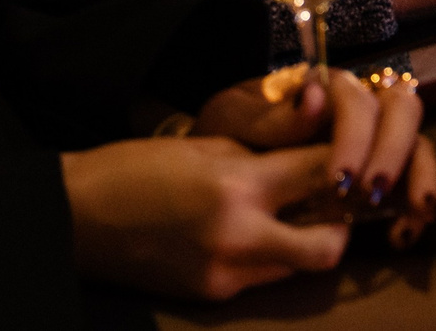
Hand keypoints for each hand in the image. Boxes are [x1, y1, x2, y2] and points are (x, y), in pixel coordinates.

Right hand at [69, 69, 435, 295]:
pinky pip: (263, 278)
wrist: (76, 217)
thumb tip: (321, 138)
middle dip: (341, 222)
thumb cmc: (136, 166)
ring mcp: (226, 276)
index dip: (349, 163)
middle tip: (333, 195)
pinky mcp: (213, 297)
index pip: (321, 175)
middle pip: (329, 245)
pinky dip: (270, 256)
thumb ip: (268, 147)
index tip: (359, 152)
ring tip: (291, 211)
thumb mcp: (207, 143)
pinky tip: (251, 231)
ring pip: (300, 267)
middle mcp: (239, 239)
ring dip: (307, 241)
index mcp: (237, 186)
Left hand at [193, 64, 435, 229]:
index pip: (356, 96)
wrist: (217, 166)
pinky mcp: (382, 174)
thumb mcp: (231, 121)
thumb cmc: (226, 134)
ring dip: (420, 177)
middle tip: (369, 194)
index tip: (338, 180)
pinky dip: (417, 207)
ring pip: (419, 141)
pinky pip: (415, 180)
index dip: (354, 136)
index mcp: (323, 87)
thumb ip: (269, 116)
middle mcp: (358, 108)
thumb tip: (314, 98)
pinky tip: (401, 234)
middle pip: (402, 109)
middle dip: (392, 152)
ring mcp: (374, 139)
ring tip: (409, 215)